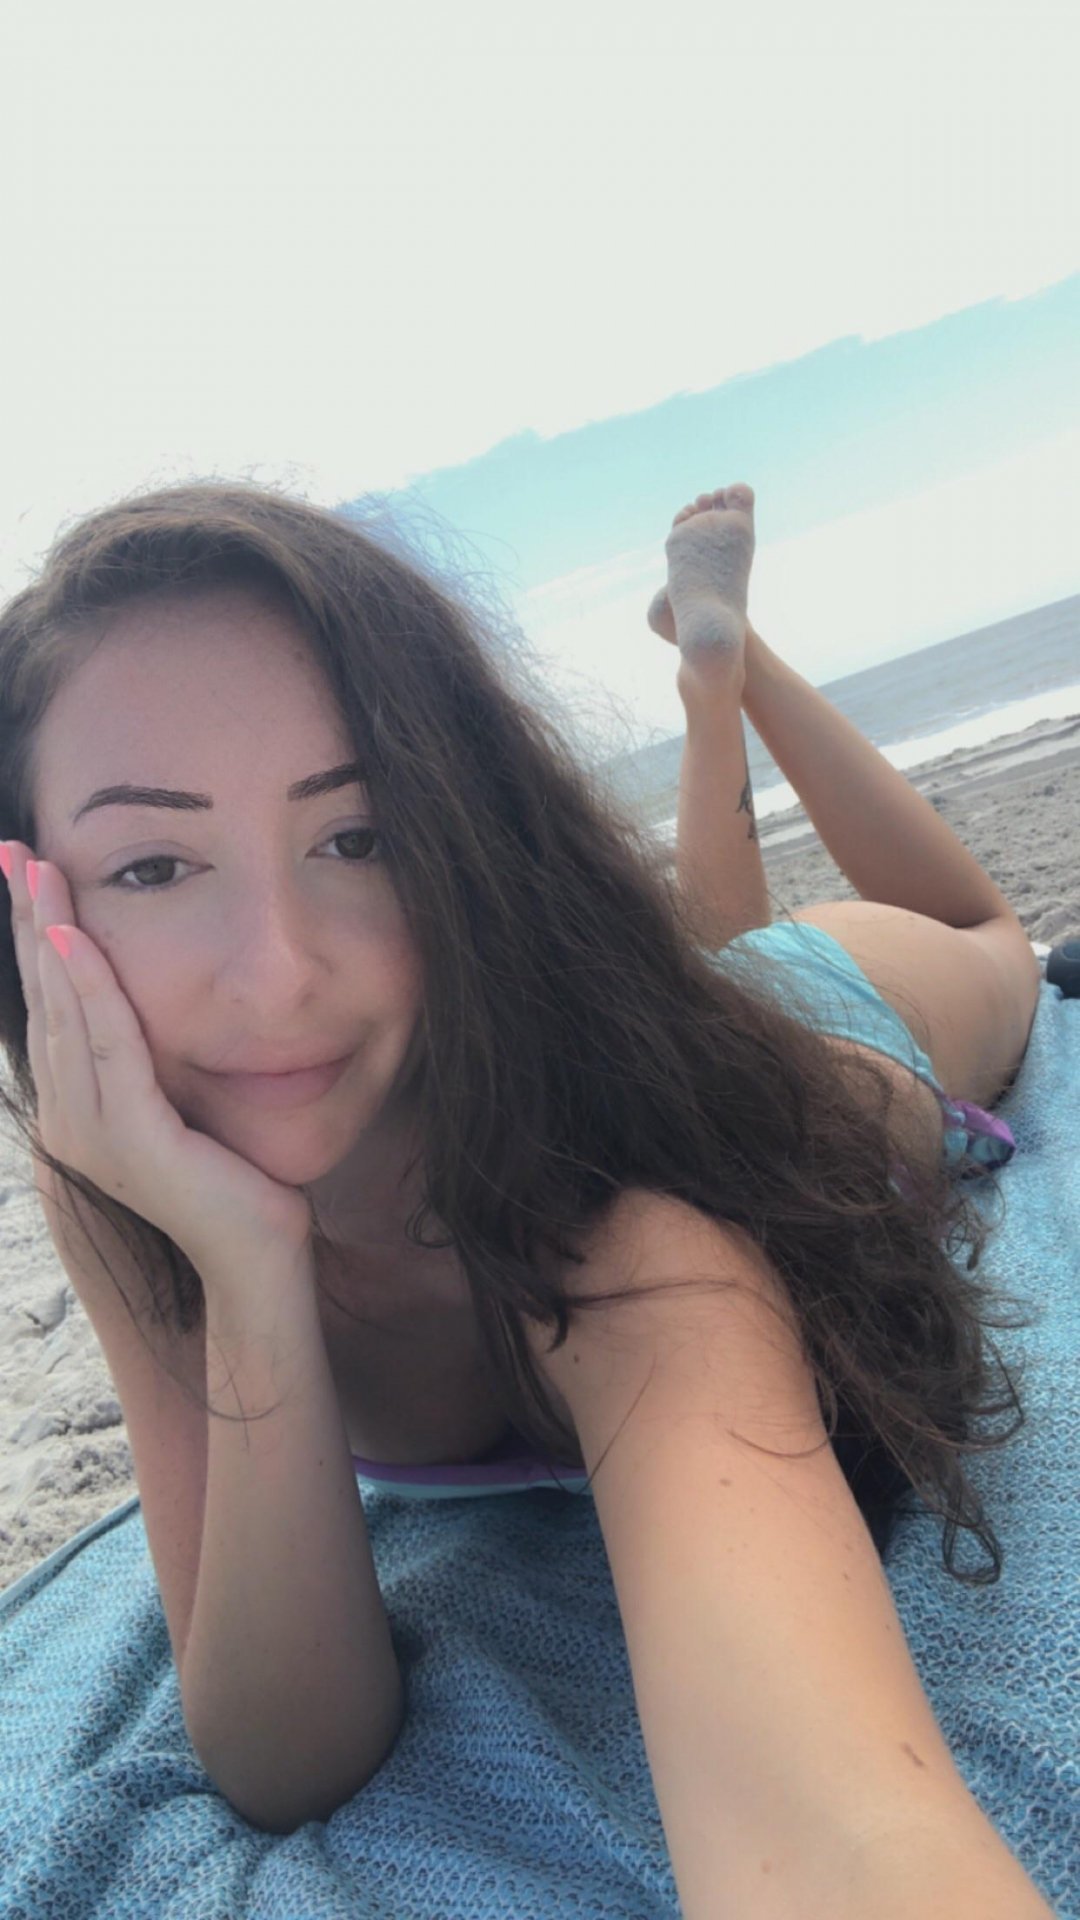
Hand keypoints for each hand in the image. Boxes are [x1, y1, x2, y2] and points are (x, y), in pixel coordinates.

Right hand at [3, 841, 315, 1276]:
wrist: (259, 1261)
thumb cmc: (234, 1179)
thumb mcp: (181, 1102)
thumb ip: (151, 1058)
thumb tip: (148, 996)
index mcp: (76, 1108)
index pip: (50, 1003)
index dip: (35, 933)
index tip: (25, 865)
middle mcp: (70, 1120)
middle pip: (44, 997)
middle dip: (30, 918)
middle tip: (14, 849)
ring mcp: (93, 1134)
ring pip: (65, 1011)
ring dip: (50, 934)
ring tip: (39, 871)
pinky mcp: (132, 1142)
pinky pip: (107, 1047)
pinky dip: (89, 989)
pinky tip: (74, 940)